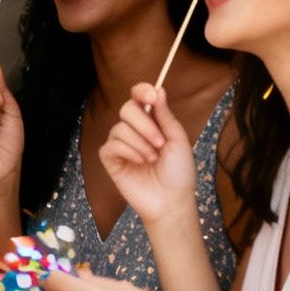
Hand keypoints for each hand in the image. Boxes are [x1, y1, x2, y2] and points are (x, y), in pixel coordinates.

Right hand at [98, 83, 195, 225]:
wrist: (172, 201)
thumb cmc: (178, 172)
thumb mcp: (178, 140)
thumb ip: (165, 115)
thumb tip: (158, 89)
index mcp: (151, 121)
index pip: (138, 97)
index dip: (142, 91)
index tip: (151, 97)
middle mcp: (133, 130)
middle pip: (127, 108)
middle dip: (144, 124)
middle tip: (160, 143)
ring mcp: (121, 144)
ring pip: (119, 128)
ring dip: (140, 144)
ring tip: (152, 159)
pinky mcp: (111, 160)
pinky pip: (111, 145)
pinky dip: (128, 151)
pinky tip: (140, 163)